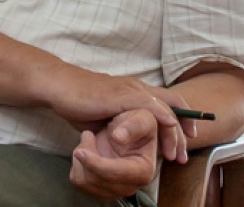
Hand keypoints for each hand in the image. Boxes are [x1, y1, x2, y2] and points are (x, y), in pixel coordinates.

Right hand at [41, 68, 190, 163]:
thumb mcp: (106, 115)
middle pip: (174, 104)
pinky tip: (169, 130)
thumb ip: (121, 124)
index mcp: (134, 91)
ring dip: (175, 132)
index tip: (183, 142)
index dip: (181, 120)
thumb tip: (126, 143)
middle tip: (183, 155)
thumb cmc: (78, 101)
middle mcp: (137, 87)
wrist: (60, 87)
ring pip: (166, 107)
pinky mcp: (122, 96)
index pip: (168, 102)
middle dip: (183, 131)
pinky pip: (151, 105)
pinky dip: (164, 117)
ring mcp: (131, 90)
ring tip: (175, 154)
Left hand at [69, 109, 159, 198]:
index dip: (97, 164)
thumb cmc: (135, 123)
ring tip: (89, 141)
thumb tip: (119, 137)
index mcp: (144, 170)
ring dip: (80, 159)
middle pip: (98, 181)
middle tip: (87, 134)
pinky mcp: (100, 188)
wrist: (123, 130)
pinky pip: (79, 182)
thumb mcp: (141, 117)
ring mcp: (115, 190)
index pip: (118, 174)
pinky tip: (87, 151)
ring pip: (85, 183)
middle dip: (86, 157)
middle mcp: (130, 186)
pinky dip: (77, 165)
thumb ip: (133, 125)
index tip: (79, 151)